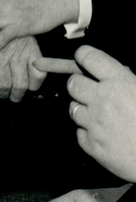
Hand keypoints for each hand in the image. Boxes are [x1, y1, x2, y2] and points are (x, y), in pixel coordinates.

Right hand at [0, 35, 45, 102]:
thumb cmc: (6, 32)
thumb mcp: (25, 39)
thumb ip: (32, 58)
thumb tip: (32, 83)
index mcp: (30, 50)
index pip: (38, 76)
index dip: (33, 86)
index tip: (28, 88)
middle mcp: (17, 55)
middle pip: (21, 85)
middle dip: (16, 95)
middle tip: (13, 96)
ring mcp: (0, 59)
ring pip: (5, 86)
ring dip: (3, 93)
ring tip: (1, 94)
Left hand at [68, 45, 135, 180]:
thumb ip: (131, 79)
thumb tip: (121, 71)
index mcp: (119, 82)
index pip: (88, 57)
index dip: (84, 56)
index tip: (84, 58)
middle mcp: (102, 100)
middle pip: (73, 83)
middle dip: (79, 84)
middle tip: (91, 89)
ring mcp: (94, 124)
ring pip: (73, 108)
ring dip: (83, 108)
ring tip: (100, 113)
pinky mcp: (92, 146)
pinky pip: (79, 132)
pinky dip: (88, 131)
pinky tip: (103, 132)